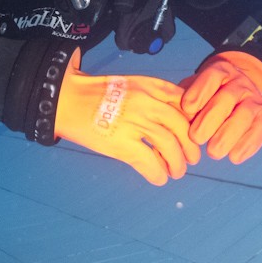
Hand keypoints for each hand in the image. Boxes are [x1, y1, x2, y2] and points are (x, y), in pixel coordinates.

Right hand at [55, 52, 199, 185]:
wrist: (67, 98)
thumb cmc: (97, 94)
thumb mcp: (131, 84)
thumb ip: (153, 96)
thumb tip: (176, 119)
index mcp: (149, 85)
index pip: (185, 102)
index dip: (194, 121)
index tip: (194, 133)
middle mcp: (146, 101)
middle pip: (182, 126)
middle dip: (191, 146)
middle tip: (192, 158)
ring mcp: (134, 122)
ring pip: (170, 146)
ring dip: (178, 164)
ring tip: (177, 171)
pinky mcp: (121, 144)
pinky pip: (150, 163)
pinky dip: (159, 174)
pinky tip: (159, 178)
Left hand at [180, 52, 261, 163]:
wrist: (240, 93)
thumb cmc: (207, 95)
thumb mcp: (194, 89)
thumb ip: (183, 101)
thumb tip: (172, 122)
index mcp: (220, 71)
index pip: (211, 77)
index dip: (199, 92)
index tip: (186, 108)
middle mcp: (239, 82)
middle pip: (227, 98)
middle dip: (210, 119)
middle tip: (196, 137)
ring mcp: (254, 99)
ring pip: (245, 114)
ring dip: (228, 135)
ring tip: (213, 152)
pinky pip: (260, 130)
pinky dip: (248, 145)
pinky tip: (234, 157)